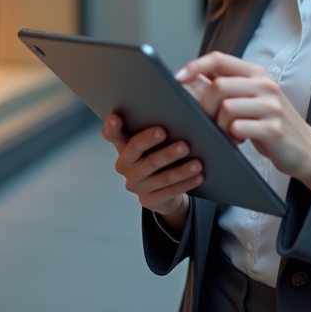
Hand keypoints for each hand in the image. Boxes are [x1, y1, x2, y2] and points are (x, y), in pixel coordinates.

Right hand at [100, 115, 202, 232]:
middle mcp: (125, 166)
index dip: (112, 127)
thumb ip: (156, 128)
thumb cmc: (160, 155)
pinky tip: (198, 176)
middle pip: (137, 151)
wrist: (163, 192)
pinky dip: (186, 183)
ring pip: (159, 174)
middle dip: (152, 141)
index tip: (116, 117)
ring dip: (180, 169)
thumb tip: (177, 111)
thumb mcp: (154, 143)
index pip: (112, 135)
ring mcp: (135, 185)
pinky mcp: (149, 200)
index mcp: (123, 147)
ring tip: (197, 162)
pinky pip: (170, 191)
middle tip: (167, 133)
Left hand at [176, 52, 310, 192]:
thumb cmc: (269, 124)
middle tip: (207, 122)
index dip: (195, 66)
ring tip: (226, 133)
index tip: (177, 78)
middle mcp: (266, 85)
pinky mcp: (274, 129)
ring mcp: (271, 106)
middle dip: (204, 106)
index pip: (220, 59)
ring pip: (226, 108)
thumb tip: (188, 80)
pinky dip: (230, 137)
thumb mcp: (250, 99)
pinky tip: (237, 141)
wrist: (306, 149)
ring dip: (218, 125)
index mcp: (256, 73)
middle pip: (218, 86)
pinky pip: (237, 128)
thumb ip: (224, 87)